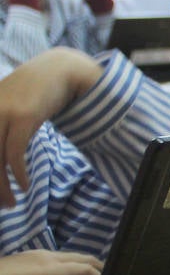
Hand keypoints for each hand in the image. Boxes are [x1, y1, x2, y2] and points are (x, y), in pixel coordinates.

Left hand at [0, 49, 103, 206]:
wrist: (60, 69)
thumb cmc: (35, 90)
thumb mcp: (9, 106)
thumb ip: (0, 125)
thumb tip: (1, 156)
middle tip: (2, 205)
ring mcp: (3, 114)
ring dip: (2, 186)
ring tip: (11, 202)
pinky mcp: (23, 117)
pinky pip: (14, 153)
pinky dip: (18, 173)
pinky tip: (25, 185)